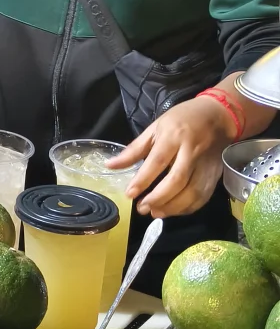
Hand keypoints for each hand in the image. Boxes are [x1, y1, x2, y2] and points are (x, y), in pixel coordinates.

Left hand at [107, 98, 233, 218]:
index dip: (143, 180)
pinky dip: (187, 207)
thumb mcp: (155, 127)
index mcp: (174, 136)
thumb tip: (111, 165)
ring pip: (192, 192)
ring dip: (172, 207)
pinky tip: (173, 210)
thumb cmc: (182, 119)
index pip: (157, 161)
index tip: (130, 194)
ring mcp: (206, 164)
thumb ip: (135, 149)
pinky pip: (202, 196)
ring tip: (154, 212)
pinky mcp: (215, 174)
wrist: (218, 115)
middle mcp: (191, 151)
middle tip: (142, 208)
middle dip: (158, 198)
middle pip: (177, 180)